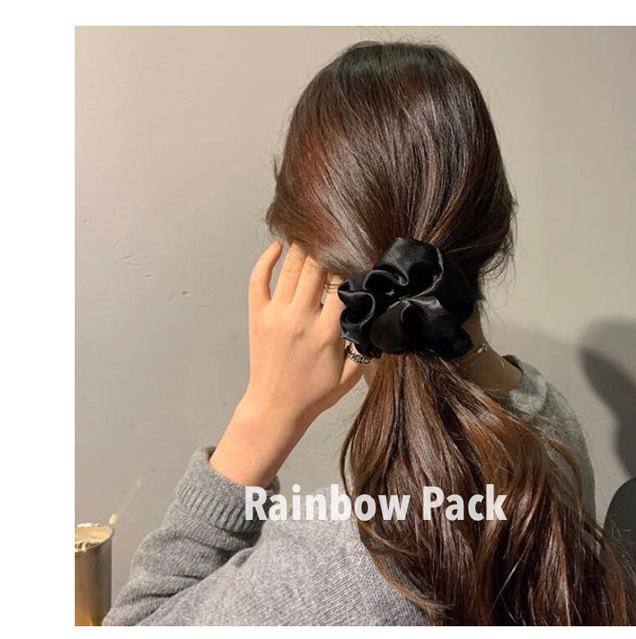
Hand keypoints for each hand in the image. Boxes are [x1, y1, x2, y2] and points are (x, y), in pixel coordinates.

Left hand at [210, 241, 362, 485]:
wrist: (275, 408)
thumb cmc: (314, 394)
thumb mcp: (350, 376)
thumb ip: (365, 347)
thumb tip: (376, 318)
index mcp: (325, 333)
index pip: (342, 287)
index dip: (352, 267)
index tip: (360, 255)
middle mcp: (300, 319)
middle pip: (315, 270)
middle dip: (328, 249)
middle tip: (338, 232)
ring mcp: (276, 315)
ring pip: (290, 270)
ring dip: (302, 247)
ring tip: (313, 230)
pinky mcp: (257, 316)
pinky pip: (258, 281)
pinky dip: (266, 260)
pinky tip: (277, 246)